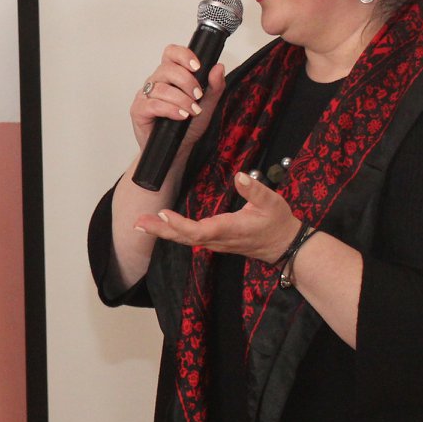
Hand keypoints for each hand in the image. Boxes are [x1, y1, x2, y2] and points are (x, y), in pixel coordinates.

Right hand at [132, 45, 228, 154]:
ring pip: (161, 88)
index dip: (183, 55)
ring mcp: (145, 95)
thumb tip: (218, 67)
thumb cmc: (187, 127)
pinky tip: (181, 116)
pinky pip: (153, 104)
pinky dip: (170, 109)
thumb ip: (214, 87)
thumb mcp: (207, 106)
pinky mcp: (139, 110)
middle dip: (186, 81)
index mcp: (171, 75)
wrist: (177, 150)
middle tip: (198, 96)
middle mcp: (156, 82)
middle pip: (167, 68)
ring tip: (192, 110)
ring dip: (181, 99)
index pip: (171, 53)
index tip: (197, 66)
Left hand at [133, 169, 300, 263]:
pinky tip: (159, 224)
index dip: (180, 224)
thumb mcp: (272, 202)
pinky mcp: (214, 240)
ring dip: (162, 231)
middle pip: (184, 238)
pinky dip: (172, 231)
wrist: (284, 245)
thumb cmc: (277, 223)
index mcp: (229, 229)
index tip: (163, 213)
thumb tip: (239, 176)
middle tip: (138, 221)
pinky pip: (189, 238)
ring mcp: (215, 242)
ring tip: (141, 222)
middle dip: (160, 230)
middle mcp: (218, 239)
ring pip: (184, 239)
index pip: (199, 230)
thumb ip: (255, 190)